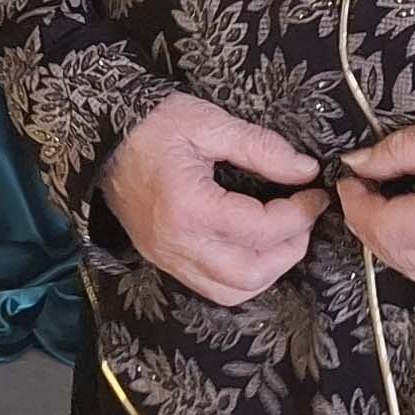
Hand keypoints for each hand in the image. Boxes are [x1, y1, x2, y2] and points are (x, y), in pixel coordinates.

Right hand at [105, 95, 328, 308]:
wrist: (100, 133)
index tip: (314, 193)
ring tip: (283, 236)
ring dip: (267, 271)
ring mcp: (166, 256)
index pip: (260, 229)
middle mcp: (177, 243)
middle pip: (249, 274)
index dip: (299, 214)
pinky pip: (209, 287)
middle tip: (304, 218)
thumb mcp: (210, 122)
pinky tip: (253, 249)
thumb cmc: (152, 122)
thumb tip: (305, 171)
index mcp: (189, 207)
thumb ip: (261, 148)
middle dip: (289, 250)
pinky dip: (240, 278)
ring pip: (230, 292)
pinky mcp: (161, 258)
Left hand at [337, 118, 414, 288]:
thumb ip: (401, 150)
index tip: (348, 181)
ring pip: (412, 270)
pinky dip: (413, 252)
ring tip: (380, 206)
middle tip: (359, 192)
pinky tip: (410, 226)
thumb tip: (358, 164)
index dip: (358, 206)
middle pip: (395, 254)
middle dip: (367, 224)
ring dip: (387, 241)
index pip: (389, 226)